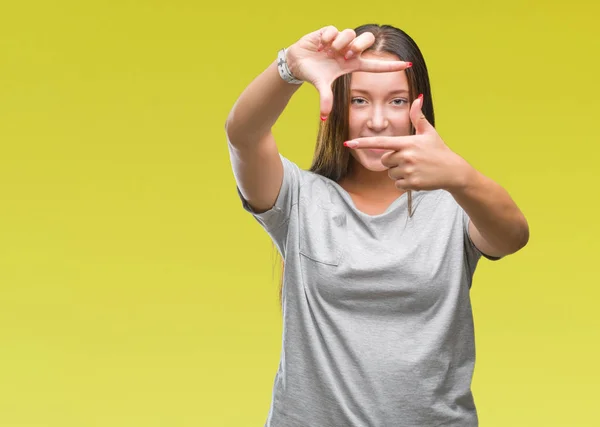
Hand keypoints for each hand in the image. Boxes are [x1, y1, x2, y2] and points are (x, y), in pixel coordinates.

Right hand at [286, 26, 411, 118]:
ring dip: (340, 43)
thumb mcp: (321, 86)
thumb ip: (325, 99)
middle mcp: (349, 51)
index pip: (376, 65)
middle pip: (367, 41)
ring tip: (328, 51)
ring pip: (350, 34)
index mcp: (352, 65)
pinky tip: (320, 45)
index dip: (391, 66)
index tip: (407, 65)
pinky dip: (327, 38)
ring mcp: (340, 40)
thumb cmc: (314, 74)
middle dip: (359, 45)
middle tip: (346, 55)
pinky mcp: (329, 32)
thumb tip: (323, 117)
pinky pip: (334, 30)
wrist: (297, 63)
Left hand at [344, 96, 471, 191]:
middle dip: (393, 161)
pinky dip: (405, 183)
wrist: (453, 171)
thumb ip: (418, 117)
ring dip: (399, 173)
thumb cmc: (439, 150)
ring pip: (391, 173)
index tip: (348, 143)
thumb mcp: (429, 132)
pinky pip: (397, 184)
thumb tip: (417, 98)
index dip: (363, 143)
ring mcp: (408, 170)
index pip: (380, 142)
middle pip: (385, 160)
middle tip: (410, 160)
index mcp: (407, 142)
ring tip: (415, 169)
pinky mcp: (412, 183)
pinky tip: (417, 178)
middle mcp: (406, 156)